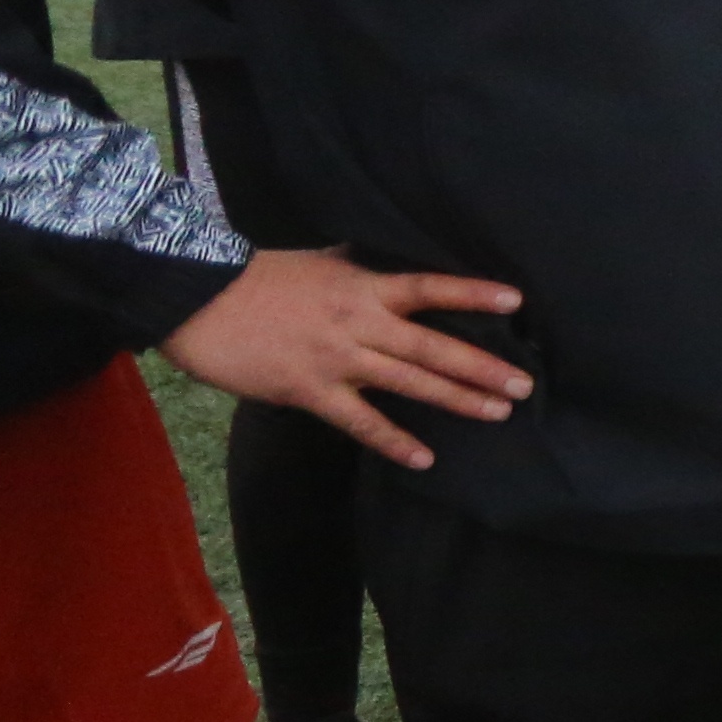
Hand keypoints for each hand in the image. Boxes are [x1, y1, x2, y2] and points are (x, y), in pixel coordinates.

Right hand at [160, 249, 527, 470]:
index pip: (429, 287)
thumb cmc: (255, 277)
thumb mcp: (318, 263)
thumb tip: (385, 265)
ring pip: (409, 382)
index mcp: (363, 287)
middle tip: (524, 384)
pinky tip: (424, 458)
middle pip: (432, 345)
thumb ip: (357, 270)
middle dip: (482, 366)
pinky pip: (361, 422)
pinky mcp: (310, 390)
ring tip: (497, 413)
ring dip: (456, 399)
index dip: (473, 292)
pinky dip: (394, 441)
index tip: (515, 300)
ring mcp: (337, 359)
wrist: (197, 298)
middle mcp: (359, 323)